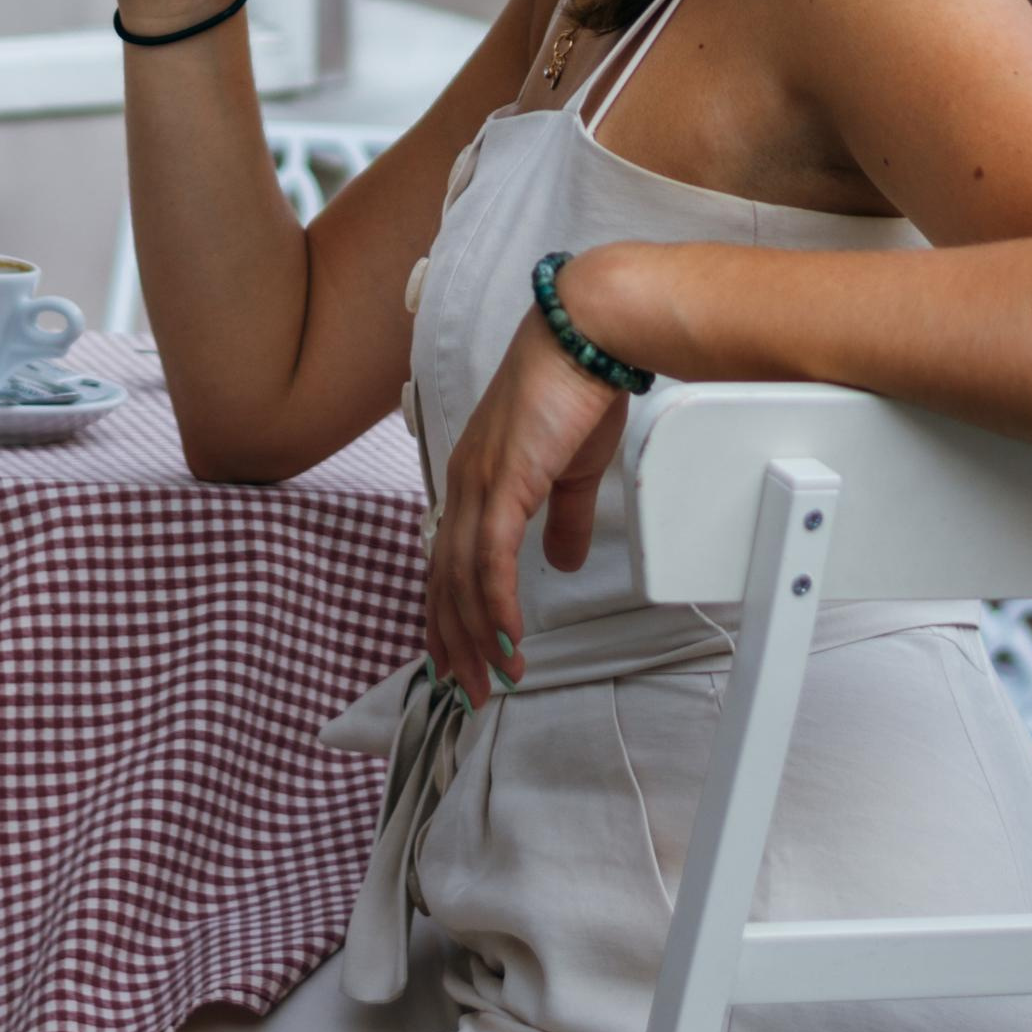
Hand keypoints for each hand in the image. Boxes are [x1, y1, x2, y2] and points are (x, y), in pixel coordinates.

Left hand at [425, 259, 642, 705]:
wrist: (588, 338)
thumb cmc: (579, 392)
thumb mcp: (570, 470)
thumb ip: (561, 520)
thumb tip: (561, 562)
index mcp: (473, 478)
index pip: (446, 560)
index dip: (449, 614)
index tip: (460, 659)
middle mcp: (463, 482)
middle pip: (443, 579)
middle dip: (453, 642)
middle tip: (469, 692)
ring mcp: (478, 481)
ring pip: (462, 577)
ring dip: (475, 636)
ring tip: (494, 681)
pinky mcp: (504, 481)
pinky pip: (490, 558)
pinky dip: (495, 605)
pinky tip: (506, 639)